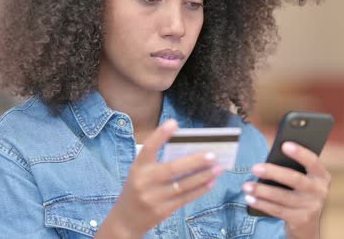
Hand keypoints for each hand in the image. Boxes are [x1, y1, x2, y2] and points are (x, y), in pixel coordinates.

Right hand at [97, 119, 223, 238]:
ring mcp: (154, 198)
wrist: (125, 220)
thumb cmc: (138, 188)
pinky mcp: (163, 211)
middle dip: (195, 161)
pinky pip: (186, 198)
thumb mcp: (140, 172)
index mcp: (138, 167)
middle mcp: (144, 181)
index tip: (174, 122)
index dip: (160, 135)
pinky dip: (200, 189)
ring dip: (203, 176)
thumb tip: (189, 150)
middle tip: (212, 154)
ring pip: (183, 185)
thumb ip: (158, 161)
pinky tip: (211, 182)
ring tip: (218, 168)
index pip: (148, 148)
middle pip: (173, 169)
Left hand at [242, 142, 330, 238]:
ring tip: (246, 186)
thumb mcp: (303, 179)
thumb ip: (293, 168)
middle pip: (295, 179)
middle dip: (273, 173)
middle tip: (255, 168)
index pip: (312, 161)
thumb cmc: (300, 192)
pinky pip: (277, 210)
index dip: (300, 153)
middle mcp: (319, 191)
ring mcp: (311, 207)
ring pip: (282, 197)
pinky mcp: (300, 220)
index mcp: (321, 176)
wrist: (308, 223)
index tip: (284, 145)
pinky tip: (250, 199)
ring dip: (262, 191)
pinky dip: (261, 204)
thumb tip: (270, 159)